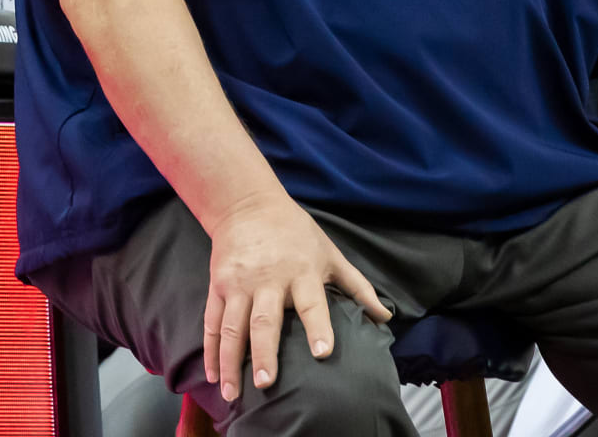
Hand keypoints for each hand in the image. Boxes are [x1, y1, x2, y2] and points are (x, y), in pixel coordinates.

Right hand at [203, 193, 390, 401]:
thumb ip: (357, 286)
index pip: (312, 303)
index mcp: (301, 272)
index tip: (323, 353)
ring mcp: (239, 283)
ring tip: (232, 392)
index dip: (318, 327)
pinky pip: (212, 322)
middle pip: (264, 320)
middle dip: (264, 353)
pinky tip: (213, 375)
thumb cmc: (296, 232)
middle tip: (266, 383)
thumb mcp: (330, 254)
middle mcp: (268, 280)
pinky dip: (212, 351)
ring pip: (232, 327)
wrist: (247, 205)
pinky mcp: (218, 286)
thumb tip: (385, 317)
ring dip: (230, 362)